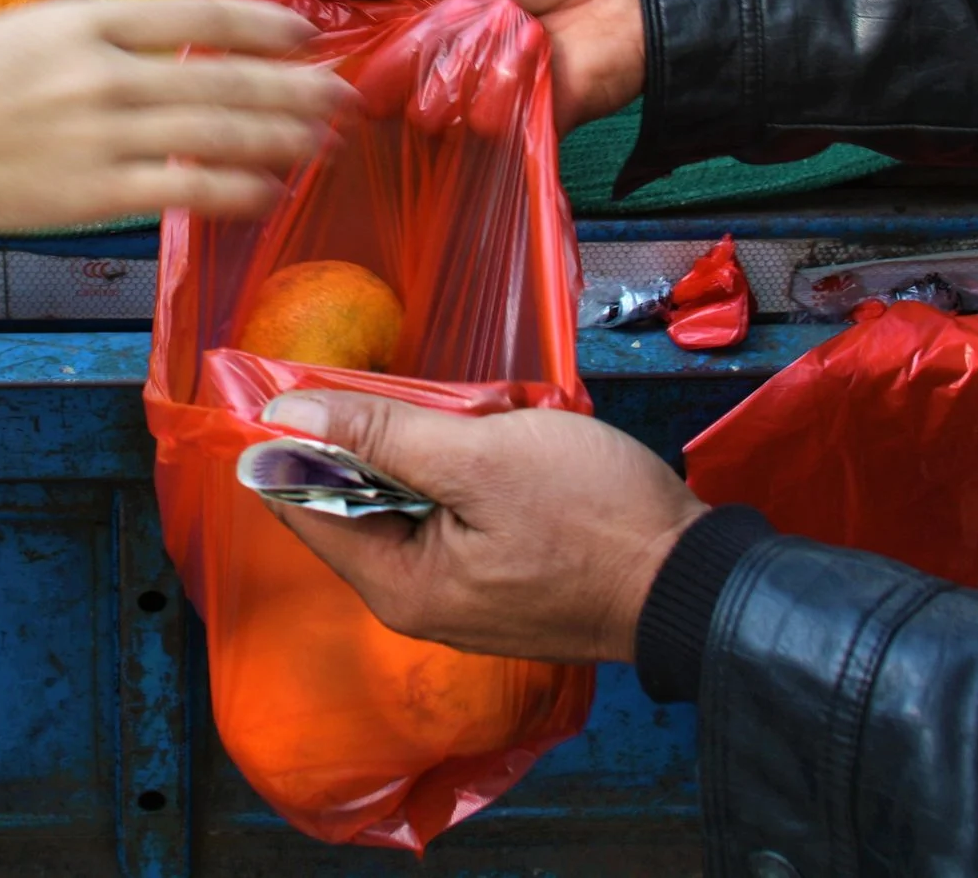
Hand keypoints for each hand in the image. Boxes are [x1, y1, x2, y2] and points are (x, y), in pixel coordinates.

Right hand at [0, 0, 354, 231]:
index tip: (308, 36)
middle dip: (296, 88)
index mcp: (85, 22)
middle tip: (346, 96)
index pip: (198, 15)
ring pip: (218, 134)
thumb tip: (179, 33)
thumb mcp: (28, 29)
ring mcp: (101, 136)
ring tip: (324, 143)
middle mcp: (101, 74)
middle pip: (224, 77)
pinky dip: (238, 191)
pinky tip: (272, 192)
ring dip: (282, 138)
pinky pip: (187, 191)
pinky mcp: (94, 193)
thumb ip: (101, 32)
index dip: (265, 26)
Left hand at [259, 390, 706, 663]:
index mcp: (397, 583)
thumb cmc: (594, 517)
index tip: (303, 377)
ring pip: (406, 499)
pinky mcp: (496, 579)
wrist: (694, 575)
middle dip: (380, 437)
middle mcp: (416, 600)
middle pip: (353, 500)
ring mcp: (459, 594)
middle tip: (434, 396)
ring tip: (486, 419)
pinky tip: (503, 442)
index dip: (292, 438)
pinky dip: (463, 471)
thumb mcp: (481, 456)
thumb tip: (284, 413)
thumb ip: (379, 434)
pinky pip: (450, 513)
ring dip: (430, 448)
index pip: (301, 503)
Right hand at [298, 0, 643, 130]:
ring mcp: (467, 93)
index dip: (333, 35)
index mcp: (416, 0)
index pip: (354, 29)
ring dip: (448, 80)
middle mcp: (432, 53)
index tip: (309, 36)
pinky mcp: (507, 125)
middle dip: (391, 62)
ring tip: (488, 43)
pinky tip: (513, 75)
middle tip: (424, 33)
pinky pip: (474, 131)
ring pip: (421, 109)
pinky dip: (490, 104)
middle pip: (377, 79)